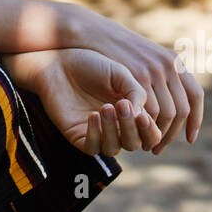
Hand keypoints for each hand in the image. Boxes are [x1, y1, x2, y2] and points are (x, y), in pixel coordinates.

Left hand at [30, 48, 162, 156]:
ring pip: (114, 149)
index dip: (150, 130)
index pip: (149, 133)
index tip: (143, 115)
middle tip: (122, 106)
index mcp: (131, 113)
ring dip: (113, 131)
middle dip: (132, 129)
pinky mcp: (78, 136)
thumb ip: (136, 92)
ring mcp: (98, 133)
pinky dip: (96, 135)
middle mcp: (117, 127)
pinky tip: (92, 115)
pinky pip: (92, 148)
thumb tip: (143, 117)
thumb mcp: (120, 74)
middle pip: (135, 144)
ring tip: (105, 107)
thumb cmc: (91, 65)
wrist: (60, 63)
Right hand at [66, 9, 204, 154]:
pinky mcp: (137, 78)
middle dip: (173, 133)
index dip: (196, 120)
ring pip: (167, 113)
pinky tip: (136, 134)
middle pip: (182, 109)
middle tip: (160, 146)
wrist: (94, 34)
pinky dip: (143, 126)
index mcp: (174, 62)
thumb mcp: (147, 56)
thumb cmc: (118, 48)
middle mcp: (168, 66)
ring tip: (149, 145)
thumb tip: (175, 102)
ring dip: (159, 133)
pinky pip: (148, 110)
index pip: (195, 95)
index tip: (190, 139)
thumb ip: (162, 75)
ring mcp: (154, 71)